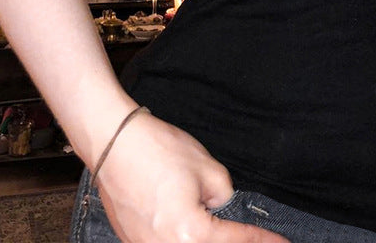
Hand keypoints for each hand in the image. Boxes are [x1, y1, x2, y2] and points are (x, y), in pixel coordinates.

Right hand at [92, 110, 290, 242]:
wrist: (113, 142)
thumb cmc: (158, 151)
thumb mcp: (207, 168)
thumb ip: (222, 194)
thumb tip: (219, 206)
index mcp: (190, 234)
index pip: (236, 241)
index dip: (263, 240)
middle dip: (234, 241)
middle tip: (255, 237)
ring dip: (206, 239)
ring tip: (221, 227)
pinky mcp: (132, 240)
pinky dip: (182, 238)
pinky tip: (189, 225)